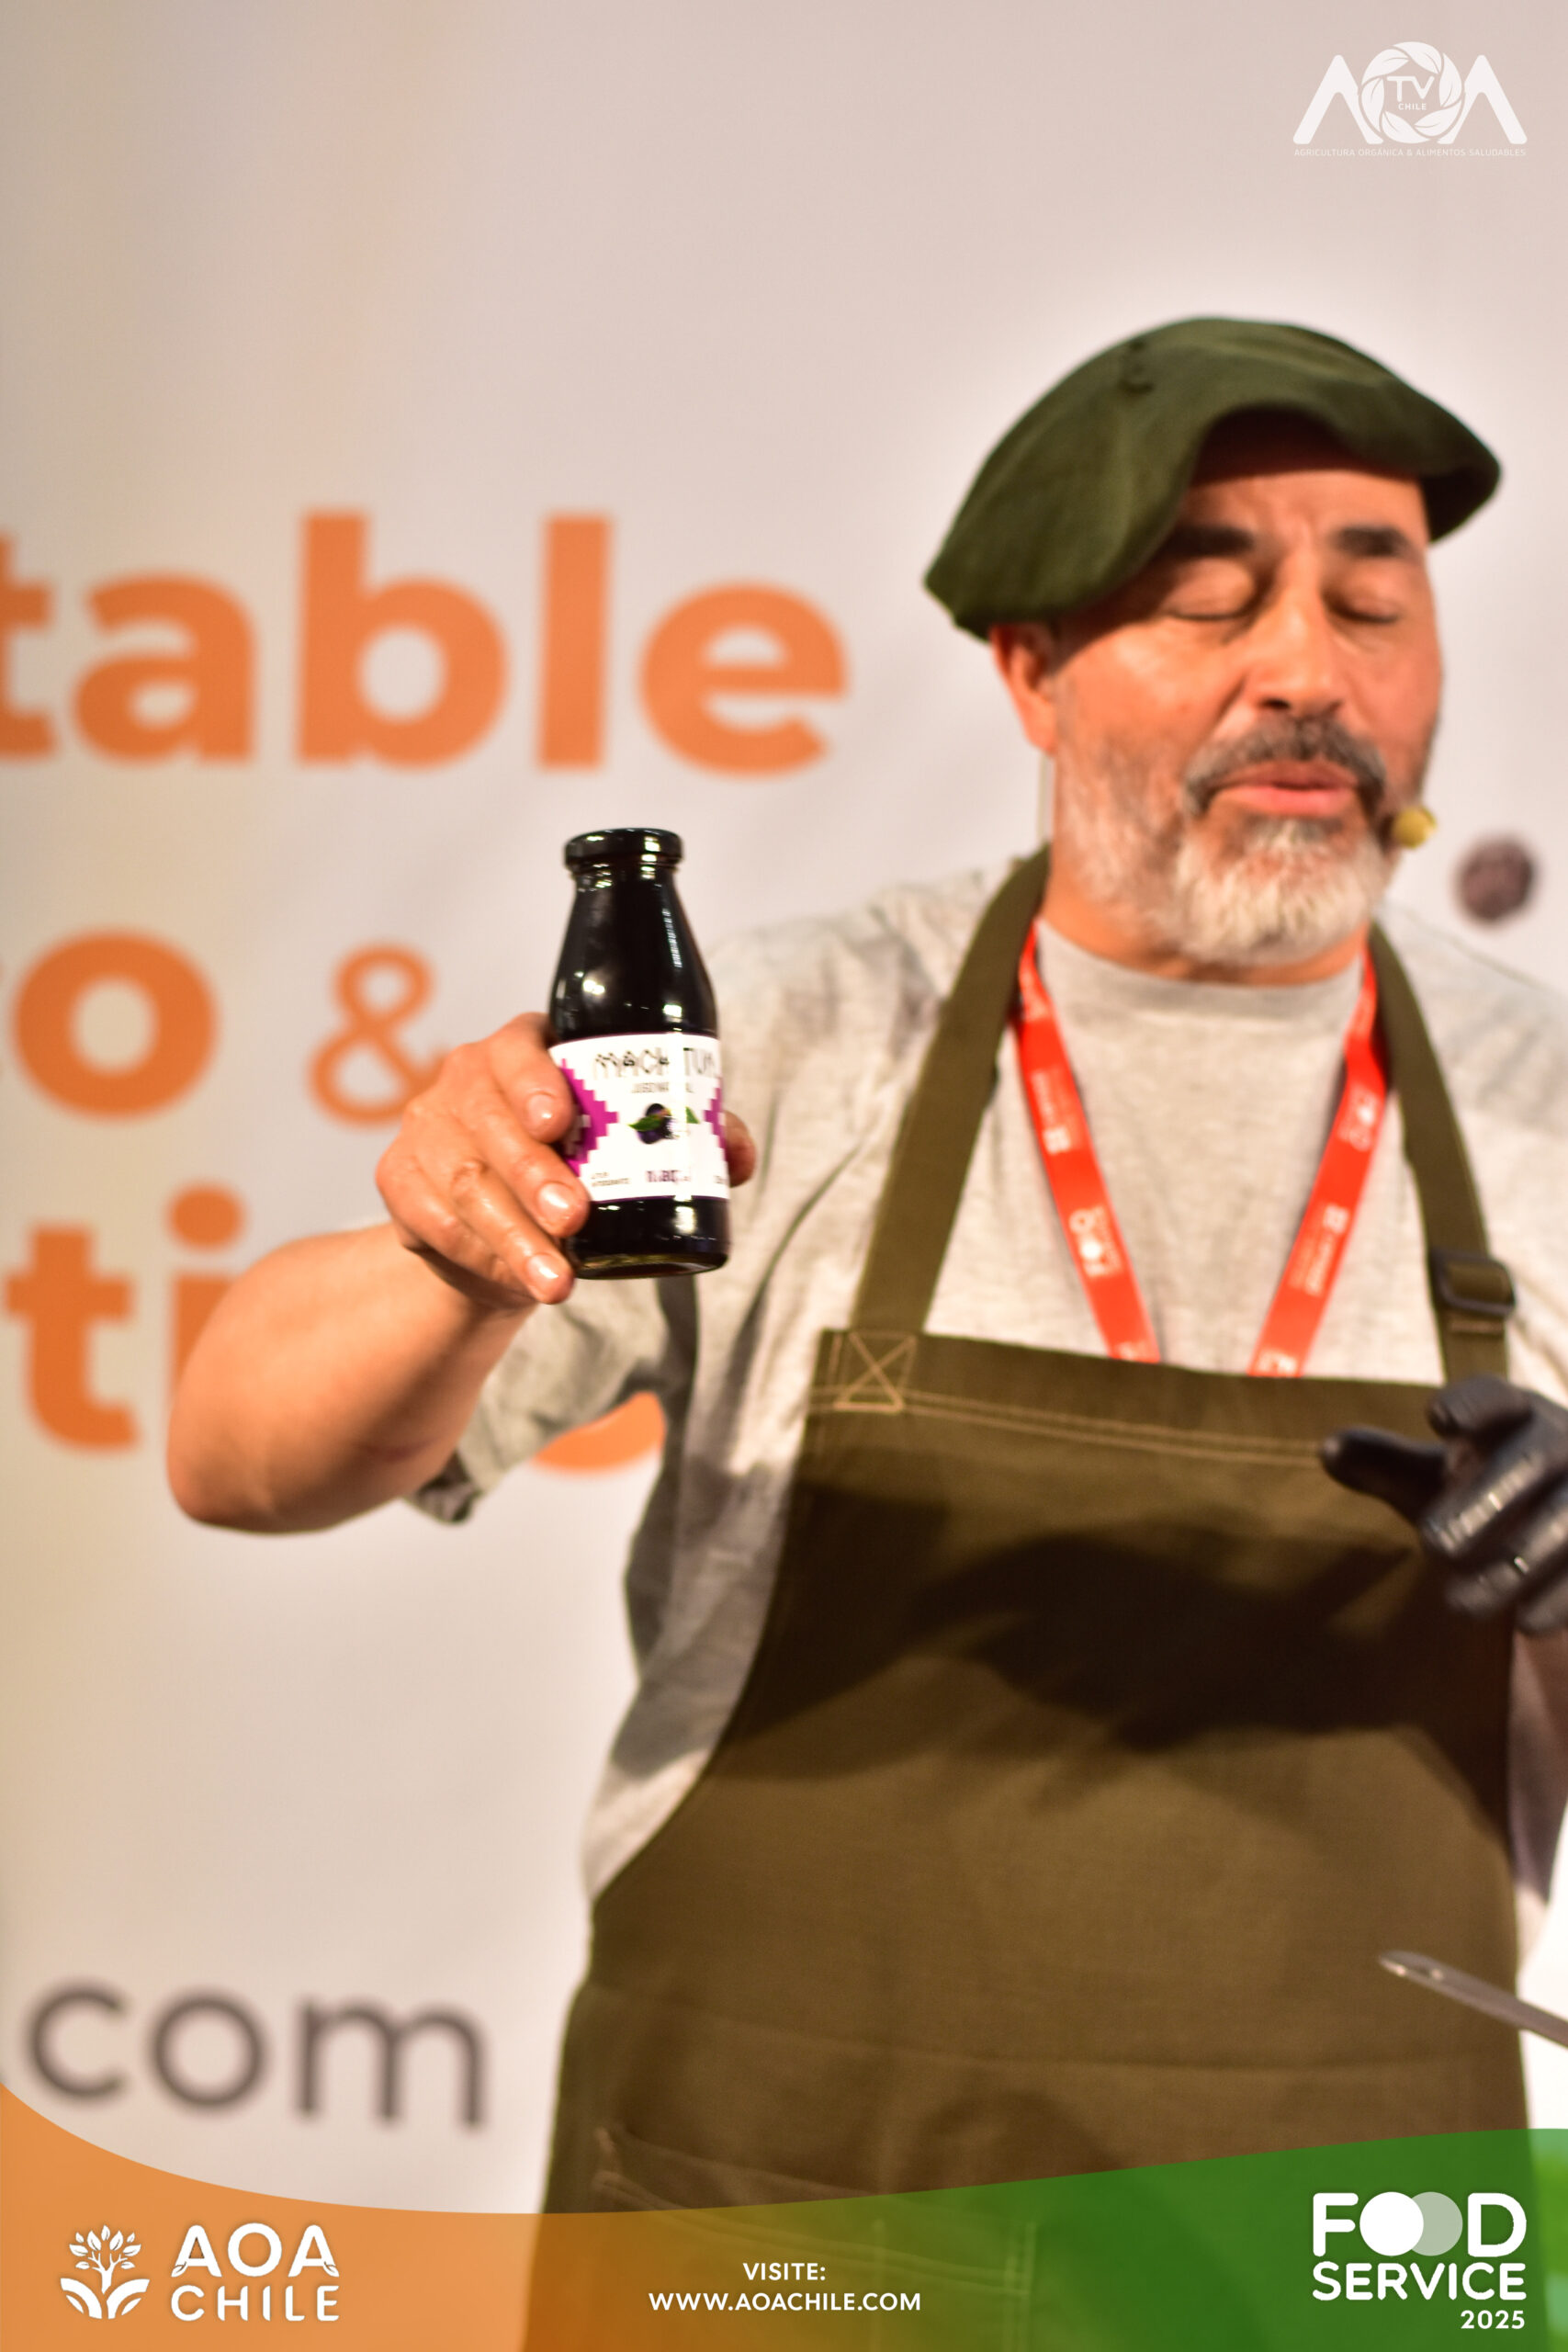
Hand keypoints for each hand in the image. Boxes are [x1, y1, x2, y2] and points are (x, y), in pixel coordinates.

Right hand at [376, 1014, 755, 1311]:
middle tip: (576, 1219)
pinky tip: (510, 1279)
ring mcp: (427, 1126)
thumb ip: (685, 1138)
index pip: (519, 1047)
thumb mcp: (628, 1144)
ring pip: (464, 1180)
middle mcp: (465, 1077)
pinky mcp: (398, 1178)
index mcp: (523, 1050)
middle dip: (533, 1175)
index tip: (561, 1123)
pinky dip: (472, 1252)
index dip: (535, 1081)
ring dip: (512, 1235)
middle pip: (489, 1120)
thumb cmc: (576, 1164)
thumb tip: (739, 1157)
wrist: (501, 1226)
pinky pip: (428, 1215)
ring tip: (557, 1282)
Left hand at [1321, 1375, 1567, 1633]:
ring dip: (1513, 1564)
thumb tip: (1328, 1450)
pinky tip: (1527, 1624)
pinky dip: (1562, 1595)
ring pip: (1564, 1520)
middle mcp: (1559, 1441)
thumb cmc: (1486, 1486)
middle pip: (1527, 1462)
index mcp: (1512, 1412)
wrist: (1565, 1525)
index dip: (1470, 1403)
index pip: (1493, 1395)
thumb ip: (1385, 1463)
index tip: (1436, 1418)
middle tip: (1429, 1545)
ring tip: (1457, 1606)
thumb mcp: (1436, 1476)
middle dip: (1483, 1501)